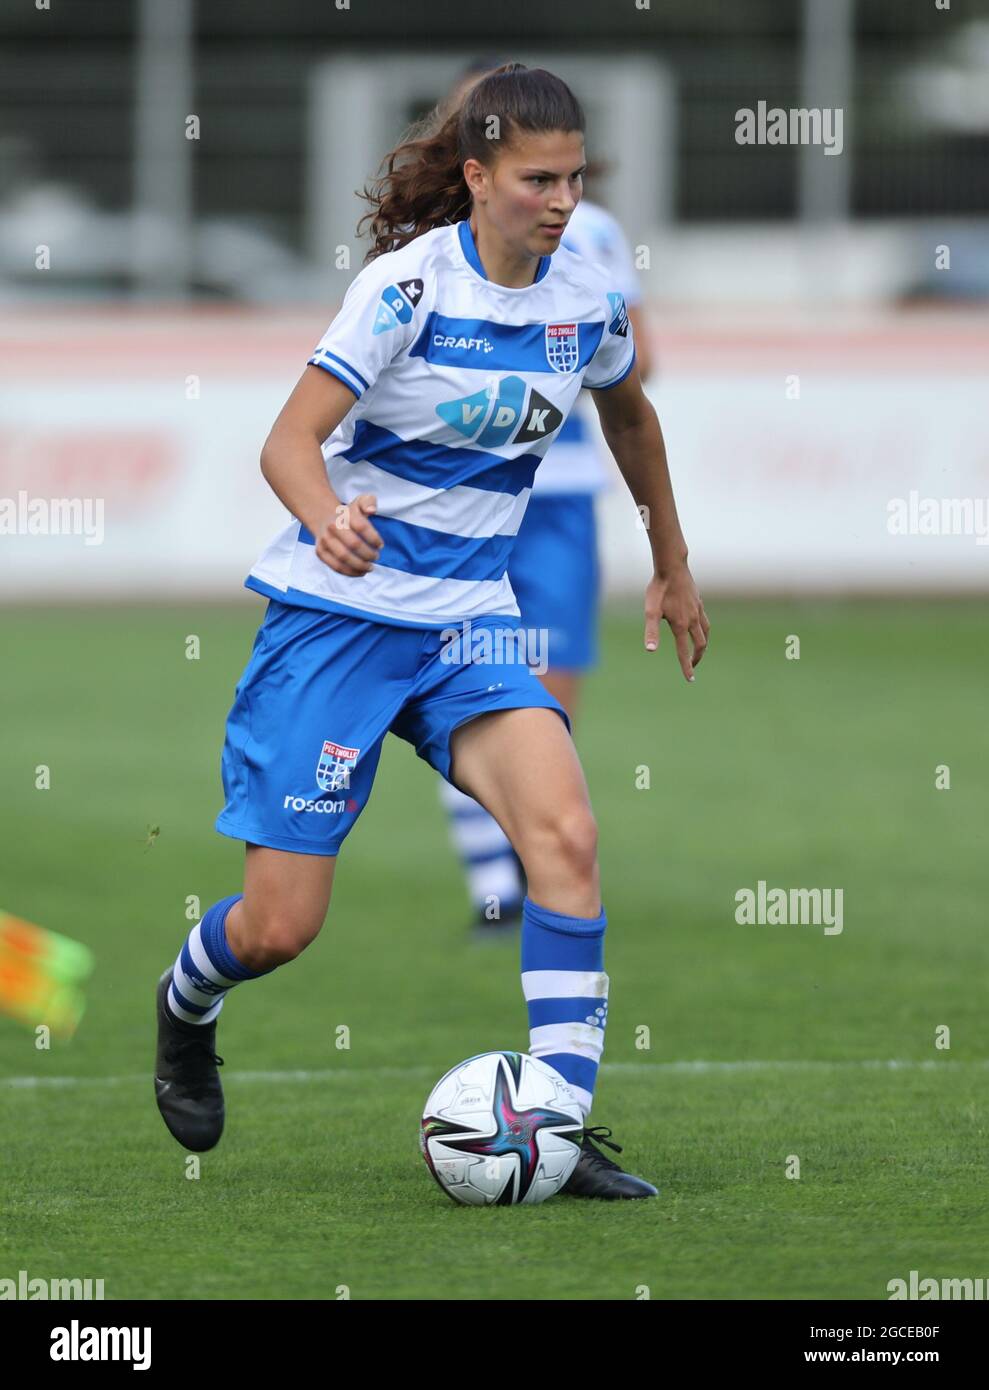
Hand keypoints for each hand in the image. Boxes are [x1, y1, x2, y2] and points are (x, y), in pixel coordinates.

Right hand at [314, 493, 382, 576]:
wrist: (325, 520)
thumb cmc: (349, 515)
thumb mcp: (360, 502)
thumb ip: (369, 502)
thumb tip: (372, 510)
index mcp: (344, 515)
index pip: (362, 527)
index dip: (374, 538)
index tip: (380, 545)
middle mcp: (332, 527)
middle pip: (354, 544)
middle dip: (368, 554)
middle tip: (376, 557)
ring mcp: (325, 540)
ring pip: (343, 558)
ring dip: (360, 565)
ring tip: (370, 567)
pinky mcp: (320, 552)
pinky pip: (336, 566)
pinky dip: (350, 572)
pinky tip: (361, 572)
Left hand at [643, 563, 709, 680]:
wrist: (672, 567)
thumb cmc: (658, 589)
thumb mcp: (650, 611)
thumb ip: (651, 631)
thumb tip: (650, 650)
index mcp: (680, 625)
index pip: (684, 652)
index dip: (686, 667)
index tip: (690, 679)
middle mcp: (693, 619)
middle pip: (700, 644)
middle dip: (697, 658)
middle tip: (692, 667)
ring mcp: (698, 610)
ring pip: (706, 632)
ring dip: (703, 644)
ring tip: (699, 651)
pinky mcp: (699, 602)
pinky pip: (705, 620)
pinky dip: (704, 629)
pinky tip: (699, 627)